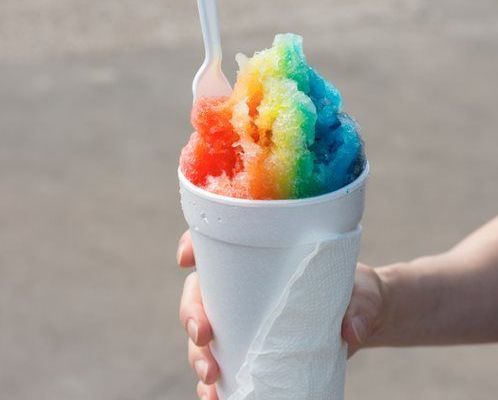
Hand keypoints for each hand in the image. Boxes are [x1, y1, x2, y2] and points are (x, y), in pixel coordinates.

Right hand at [177, 230, 388, 397]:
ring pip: (204, 336)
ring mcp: (244, 321)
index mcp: (261, 259)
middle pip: (199, 295)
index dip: (191, 246)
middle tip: (204, 336)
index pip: (216, 244)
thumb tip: (350, 333)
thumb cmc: (356, 290)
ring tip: (211, 377)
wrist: (363, 315)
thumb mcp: (363, 292)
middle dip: (192, 314)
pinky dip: (213, 384)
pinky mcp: (252, 350)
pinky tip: (215, 397)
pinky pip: (223, 367)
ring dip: (197, 356)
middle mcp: (244, 289)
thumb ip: (362, 307)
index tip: (186, 259)